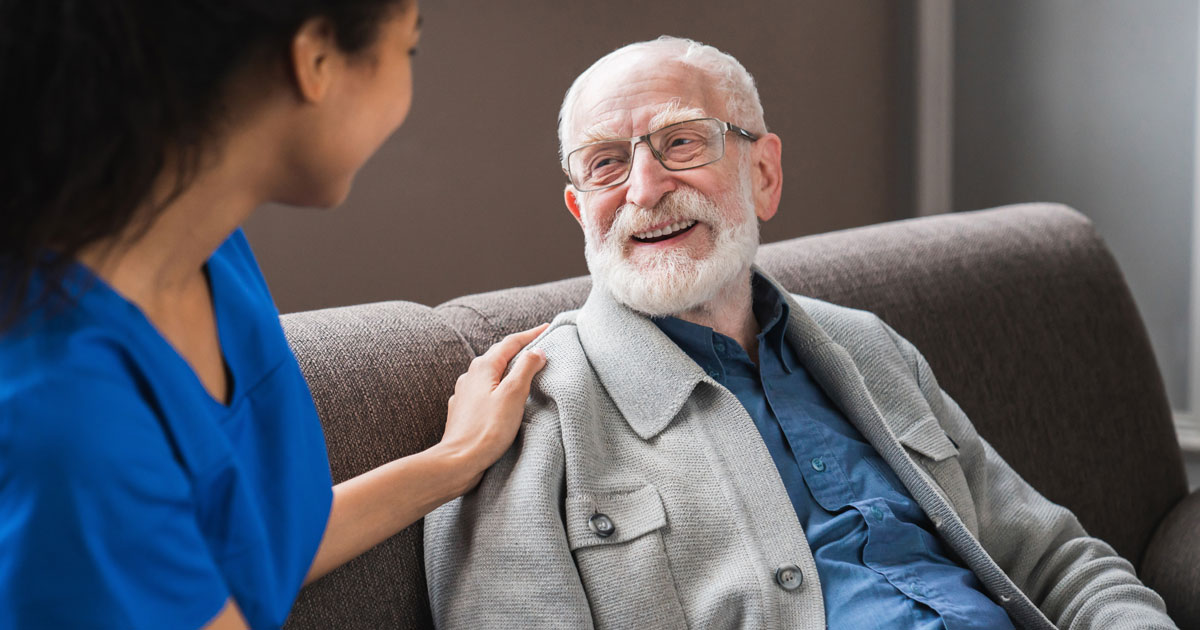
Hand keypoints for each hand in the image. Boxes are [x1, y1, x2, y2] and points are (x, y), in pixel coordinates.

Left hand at [439, 323, 548, 493]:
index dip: (531, 334)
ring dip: (508, 369)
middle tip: (539, 346)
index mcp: (483, 367)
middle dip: (519, 350)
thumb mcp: (513, 395)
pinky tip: (503, 397)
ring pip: (491, 374)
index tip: (547, 328)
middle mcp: (470, 376)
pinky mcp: (464, 411)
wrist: (458, 461)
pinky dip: (499, 388)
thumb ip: (526, 369)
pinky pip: (485, 391)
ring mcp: (464, 394)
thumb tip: (537, 351)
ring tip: (524, 370)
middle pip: (499, 356)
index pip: (510, 343)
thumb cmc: (487, 430)